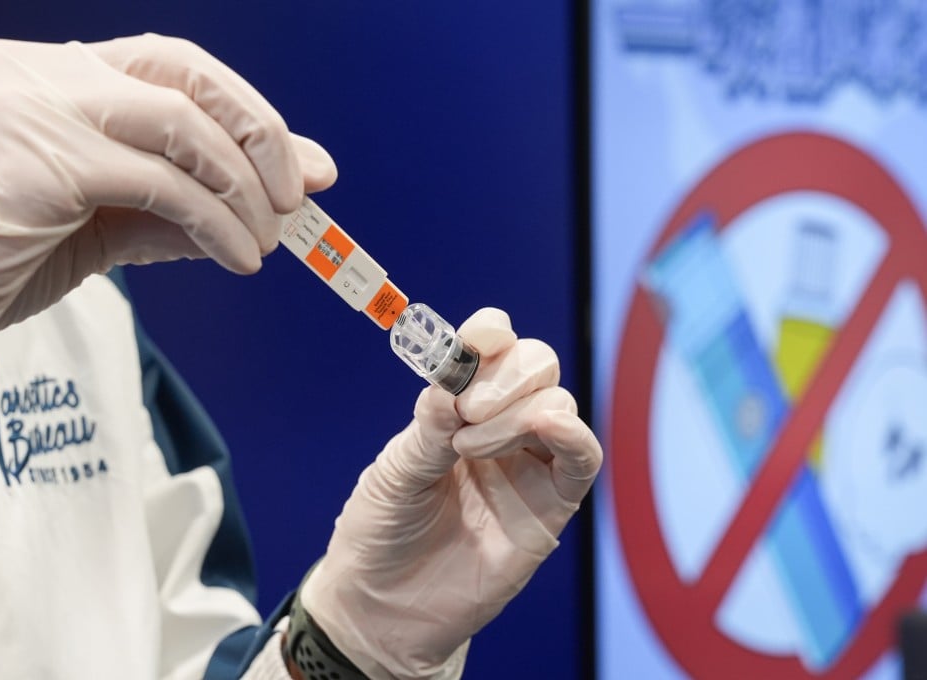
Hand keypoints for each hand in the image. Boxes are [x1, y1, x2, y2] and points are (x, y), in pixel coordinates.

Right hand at [0, 34, 335, 353]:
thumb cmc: (0, 257)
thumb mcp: (110, 223)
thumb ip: (186, 204)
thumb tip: (275, 205)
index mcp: (57, 75)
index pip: (175, 68)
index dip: (246, 113)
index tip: (299, 167)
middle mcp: (45, 72)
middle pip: (187, 72)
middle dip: (260, 132)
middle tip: (297, 194)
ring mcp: (40, 105)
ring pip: (183, 126)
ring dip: (242, 188)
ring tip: (264, 240)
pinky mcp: (46, 156)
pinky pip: (163, 182)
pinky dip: (215, 221)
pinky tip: (236, 257)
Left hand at [302, 308, 602, 679]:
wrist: (384, 607)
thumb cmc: (383, 532)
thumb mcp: (394, 470)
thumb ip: (431, 425)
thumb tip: (456, 379)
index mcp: (456, 407)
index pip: (490, 348)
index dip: (489, 334)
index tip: (476, 340)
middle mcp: (498, 427)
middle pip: (536, 365)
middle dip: (506, 375)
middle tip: (468, 410)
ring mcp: (528, 463)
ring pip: (557, 403)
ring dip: (517, 413)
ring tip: (468, 449)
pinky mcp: (551, 505)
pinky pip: (583, 459)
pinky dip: (574, 434)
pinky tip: (547, 427)